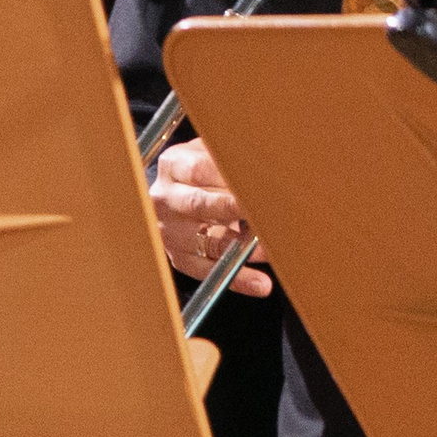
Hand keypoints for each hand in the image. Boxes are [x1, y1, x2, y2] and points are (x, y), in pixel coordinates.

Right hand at [150, 138, 271, 296]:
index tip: (258, 180)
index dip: (227, 175)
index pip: (199, 169)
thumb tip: (267, 159)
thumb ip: (230, 155)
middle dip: (232, 208)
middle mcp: (166, 198)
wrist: (175, 193)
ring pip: (204, 241)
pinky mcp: (179, 256)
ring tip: (270, 251)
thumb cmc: (205, 169)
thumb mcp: (211, 152)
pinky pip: (207, 270)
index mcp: (174, 165)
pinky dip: (236, 278)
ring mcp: (170, 230)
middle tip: (265, 213)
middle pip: (198, 204)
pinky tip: (260, 284)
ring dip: (240, 248)